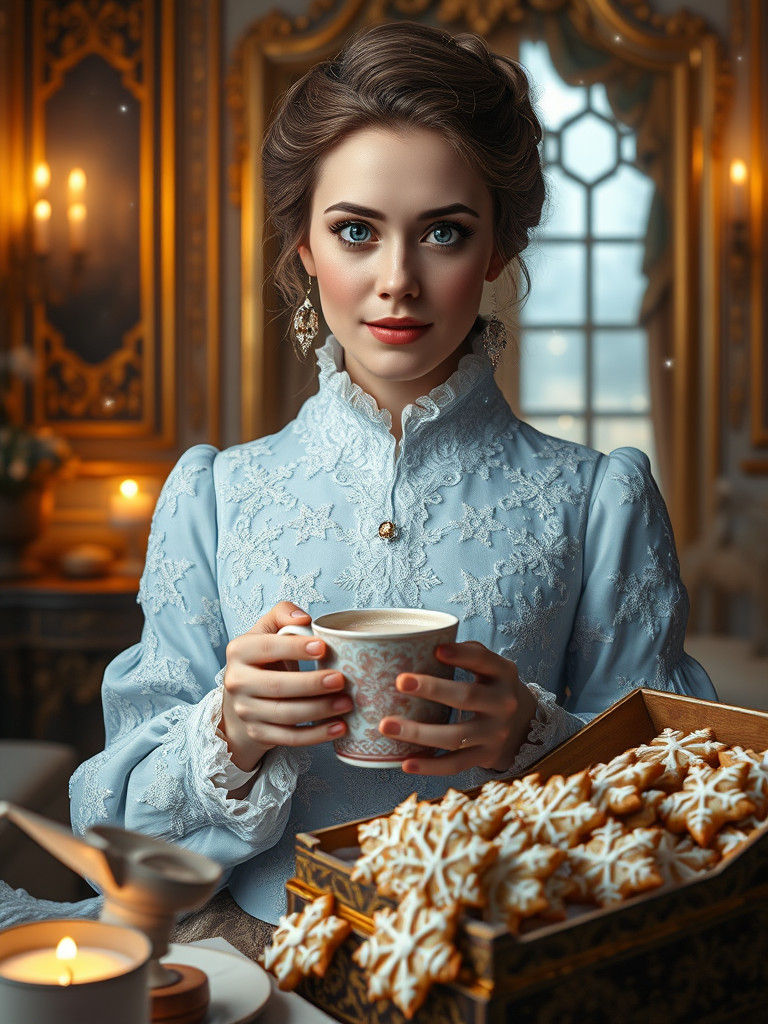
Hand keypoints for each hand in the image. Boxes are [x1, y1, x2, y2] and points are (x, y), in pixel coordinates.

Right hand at [220, 601, 350, 771]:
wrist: (242, 700)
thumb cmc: (264, 660)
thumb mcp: (266, 631)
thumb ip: (282, 614)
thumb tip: (302, 619)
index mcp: (239, 651)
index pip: (267, 648)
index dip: (295, 648)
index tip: (323, 647)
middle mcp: (237, 682)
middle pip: (277, 686)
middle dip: (312, 684)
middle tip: (341, 680)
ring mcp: (246, 711)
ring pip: (285, 715)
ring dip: (320, 710)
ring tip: (347, 703)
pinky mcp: (258, 734)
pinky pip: (290, 738)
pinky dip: (317, 735)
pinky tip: (340, 727)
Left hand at [377, 641, 537, 774]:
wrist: (522, 725)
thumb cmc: (488, 686)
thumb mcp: (488, 666)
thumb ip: (462, 653)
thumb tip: (415, 643)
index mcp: (503, 673)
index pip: (483, 660)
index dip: (461, 655)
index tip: (436, 650)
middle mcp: (503, 703)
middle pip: (467, 697)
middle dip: (433, 689)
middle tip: (400, 681)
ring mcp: (495, 733)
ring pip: (456, 736)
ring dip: (419, 733)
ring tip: (386, 726)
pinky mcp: (485, 757)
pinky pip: (455, 765)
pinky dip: (430, 766)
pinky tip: (405, 763)